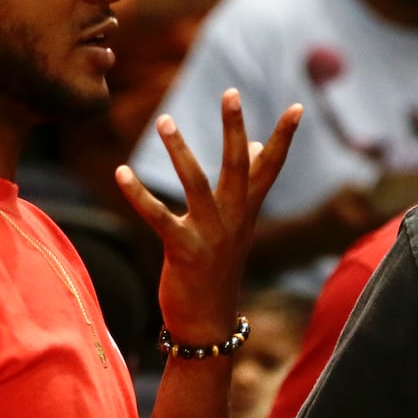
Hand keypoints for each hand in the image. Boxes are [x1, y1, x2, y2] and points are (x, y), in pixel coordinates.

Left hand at [117, 90, 300, 341]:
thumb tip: (256, 145)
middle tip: (231, 93)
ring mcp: (210, 235)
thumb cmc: (218, 270)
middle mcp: (233, 219)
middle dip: (235, 128)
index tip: (297, 107)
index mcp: (246, 212)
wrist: (208, 325)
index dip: (284, 137)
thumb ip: (246, 186)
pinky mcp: (183, 251)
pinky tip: (120, 172)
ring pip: (197, 184)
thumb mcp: (236, 226)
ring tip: (164, 120)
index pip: (270, 167)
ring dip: (180, 151)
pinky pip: (158, 217)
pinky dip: (138, 194)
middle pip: (239, 166)